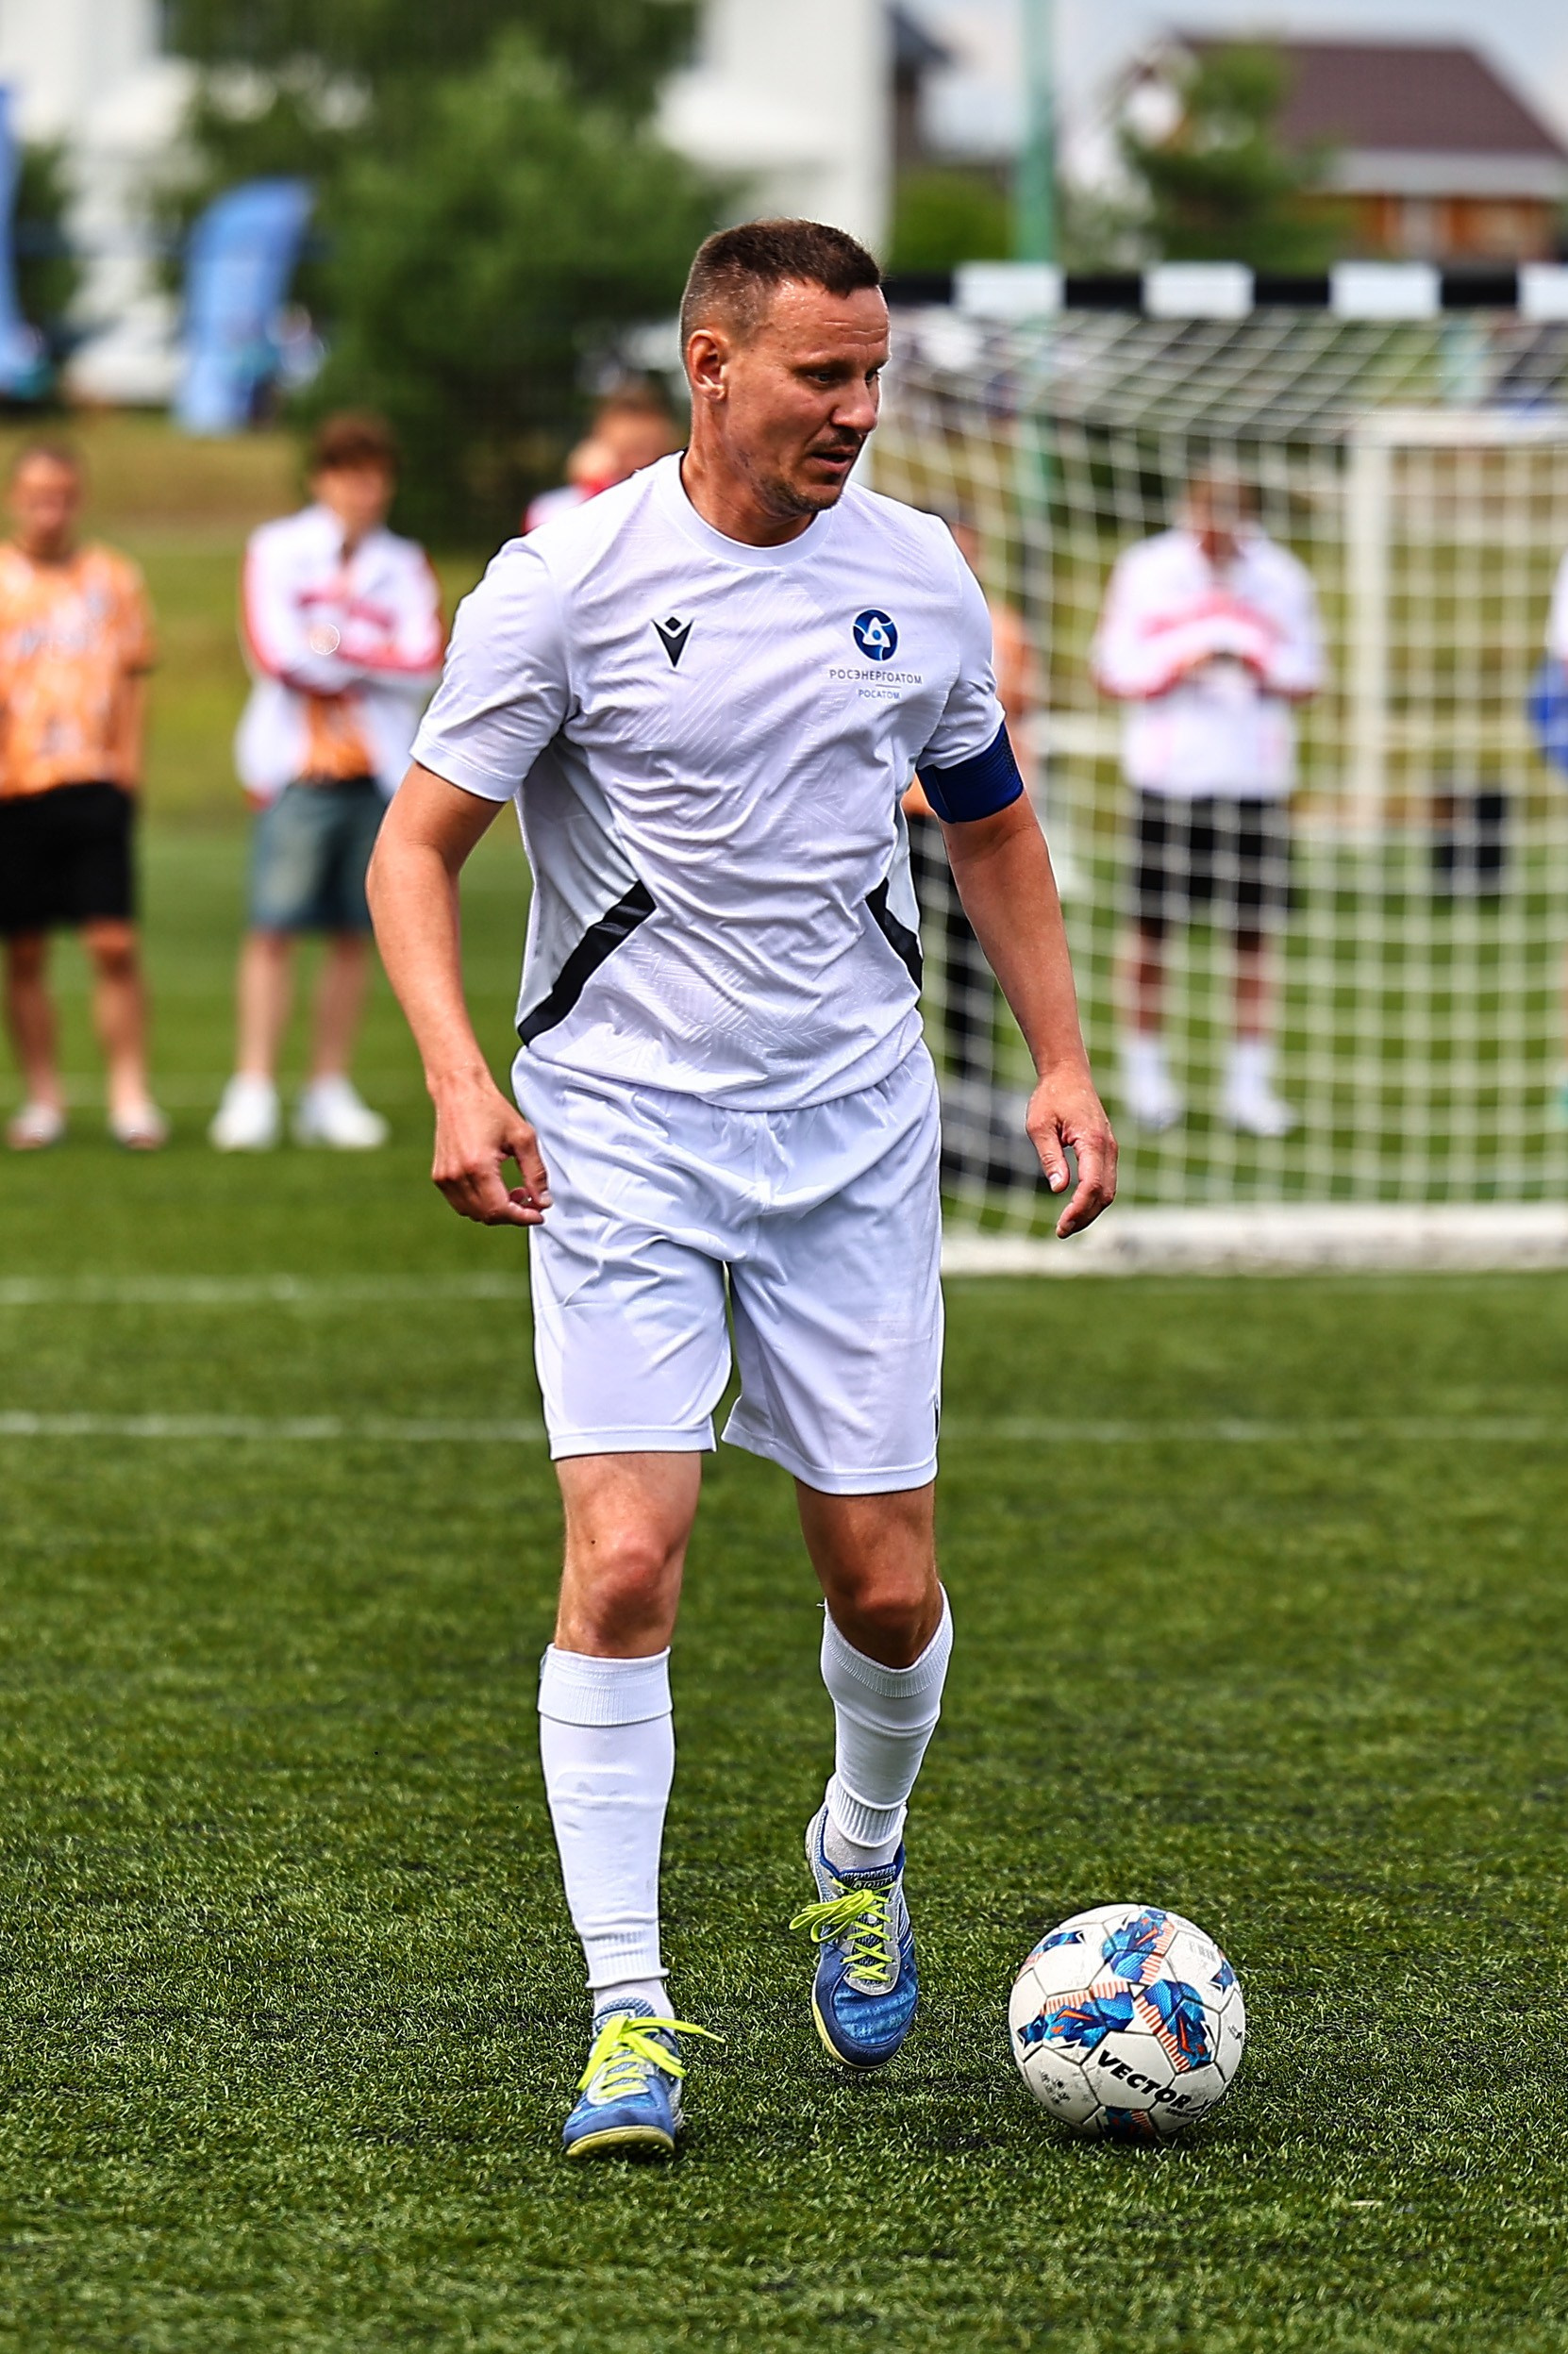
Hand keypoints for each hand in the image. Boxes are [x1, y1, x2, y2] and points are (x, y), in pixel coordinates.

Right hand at [431, 1076, 551, 1225]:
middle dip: (512, 1214)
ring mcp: (445, 1178)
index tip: (539, 1215)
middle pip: (487, 1215)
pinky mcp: (439, 1176)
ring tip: (513, 1192)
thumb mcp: (523, 1138)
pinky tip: (495, 1188)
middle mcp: (457, 1175)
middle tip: (530, 1200)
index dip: (523, 1217)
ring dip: (496, 1211)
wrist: (459, 1092)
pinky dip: (480, 1204)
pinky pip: (461, 1203)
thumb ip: (535, 1173)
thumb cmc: (490, 1109)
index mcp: (478, 1166)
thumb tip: (543, 1201)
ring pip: (473, 1213)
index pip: (500, 1210)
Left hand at [1025, 1066, 1117, 1239]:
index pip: (1092, 1185)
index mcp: (1093, 1141)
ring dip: (1091, 1212)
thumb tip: (1058, 1189)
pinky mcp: (1106, 1150)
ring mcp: (1111, 1149)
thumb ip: (1050, 1157)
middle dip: (1085, 1217)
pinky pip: (1106, 1181)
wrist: (1068, 1074)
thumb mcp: (1039, 1126)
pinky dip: (1094, 1199)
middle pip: (1105, 1194)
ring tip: (1067, 1226)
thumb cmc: (1051, 1097)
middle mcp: (1108, 1148)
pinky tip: (1076, 1209)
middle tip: (1060, 1231)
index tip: (1060, 1226)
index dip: (1078, 1210)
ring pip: (1109, 1191)